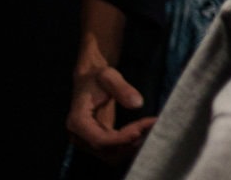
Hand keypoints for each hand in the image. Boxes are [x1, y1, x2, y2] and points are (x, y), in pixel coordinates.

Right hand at [66, 47, 153, 161]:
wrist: (91, 79)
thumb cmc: (98, 76)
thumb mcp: (109, 76)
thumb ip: (122, 88)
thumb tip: (137, 103)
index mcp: (77, 121)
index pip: (99, 140)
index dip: (121, 138)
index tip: (140, 129)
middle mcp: (79, 136)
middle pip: (107, 150)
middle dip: (130, 141)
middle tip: (152, 126)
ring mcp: (88, 141)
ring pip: (112, 154)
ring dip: (132, 145)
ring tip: (151, 128)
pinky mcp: (98, 140)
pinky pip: (115, 149)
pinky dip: (130, 143)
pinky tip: (145, 130)